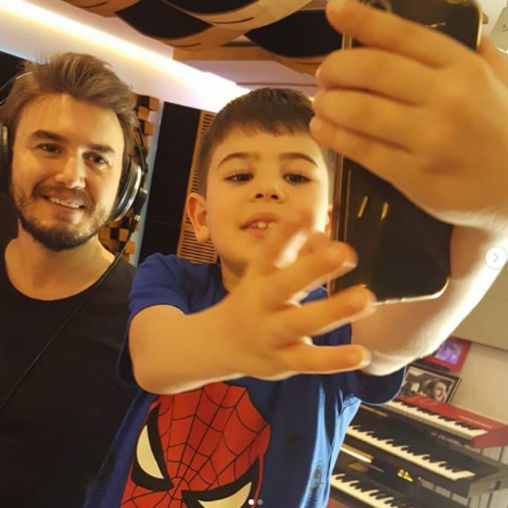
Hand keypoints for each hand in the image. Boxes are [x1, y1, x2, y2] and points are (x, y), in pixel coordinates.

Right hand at [214, 213, 374, 379]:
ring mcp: (270, 332)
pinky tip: (361, 354)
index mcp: (259, 275)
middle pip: (284, 284)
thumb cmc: (256, 299)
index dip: (285, 232)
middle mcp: (261, 302)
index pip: (269, 251)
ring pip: (299, 323)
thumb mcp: (269, 274)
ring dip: (332, 311)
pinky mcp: (282, 360)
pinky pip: (308, 361)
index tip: (304, 211)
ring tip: (366, 299)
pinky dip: (333, 360)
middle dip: (311, 268)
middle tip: (343, 252)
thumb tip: (327, 238)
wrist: (221, 343)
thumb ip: (299, 255)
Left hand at [310, 0, 507, 235]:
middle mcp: (445, 98)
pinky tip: (321, 128)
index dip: (363, 21)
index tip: (334, 10)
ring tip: (320, 102)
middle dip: (336, 68)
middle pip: (373, 71)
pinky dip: (334, 136)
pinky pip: (362, 150)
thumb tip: (453, 18)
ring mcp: (428, 138)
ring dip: (329, 103)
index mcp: (463, 68)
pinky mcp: (412, 174)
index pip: (403, 36)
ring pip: (361, 112)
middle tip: (323, 74)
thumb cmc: (500, 130)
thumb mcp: (499, 79)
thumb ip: (474, 49)